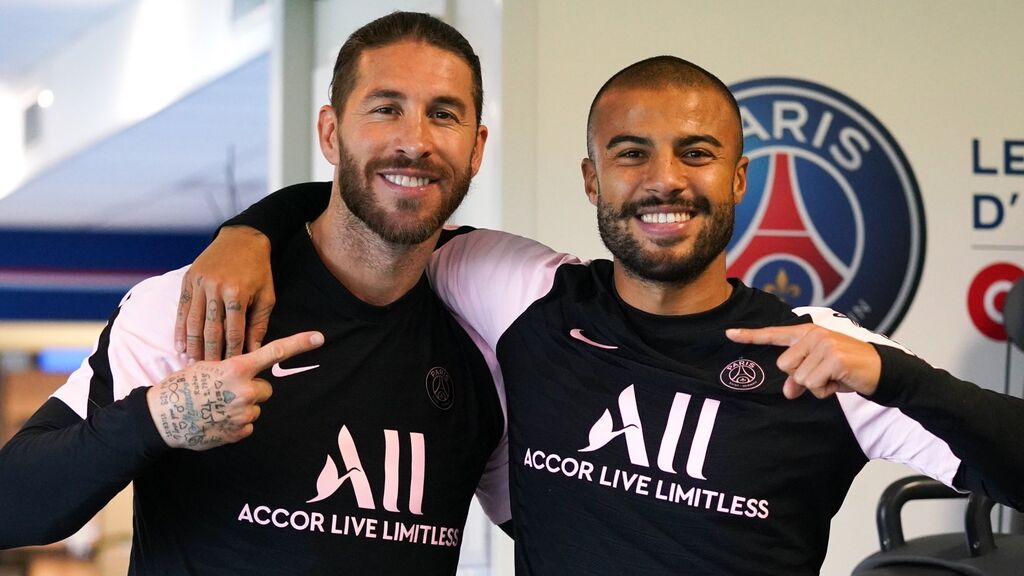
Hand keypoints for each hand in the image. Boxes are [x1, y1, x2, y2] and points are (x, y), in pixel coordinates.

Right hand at [148, 331, 323, 449]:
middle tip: (226, 392)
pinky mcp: (240, 432)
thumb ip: (233, 367)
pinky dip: (236, 424)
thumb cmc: (182, 387)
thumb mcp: (206, 366)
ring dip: (242, 408)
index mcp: (237, 368)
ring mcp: (244, 413)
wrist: (162, 417)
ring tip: (216, 407)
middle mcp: (245, 390)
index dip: (299, 344)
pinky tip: (216, 420)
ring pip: (255, 407)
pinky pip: (248, 426)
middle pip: (266, 388)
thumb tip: (247, 370)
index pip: (274, 352)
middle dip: (251, 390)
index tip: (319, 337)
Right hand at [175, 226, 276, 361]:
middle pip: (211, 330)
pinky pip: (181, 309)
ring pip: (193, 322)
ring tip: (194, 365)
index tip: (231, 370)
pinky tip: (180, 346)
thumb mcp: (266, 296)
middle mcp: (215, 289)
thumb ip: (259, 324)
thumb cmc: (259, 270)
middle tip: (210, 375)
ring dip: (193, 346)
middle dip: (210, 354)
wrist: (242, 239)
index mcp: (238, 293)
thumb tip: (254, 352)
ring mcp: (199, 284)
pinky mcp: (188, 280)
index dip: (232, 353)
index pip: (233, 331)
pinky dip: (180, 329)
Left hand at [725, 325, 881, 399]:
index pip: (773, 334)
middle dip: (802, 377)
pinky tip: (840, 381)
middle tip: (825, 373)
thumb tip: (787, 392)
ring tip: (835, 376)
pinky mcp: (833, 358)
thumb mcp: (820, 372)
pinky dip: (826, 390)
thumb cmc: (847, 369)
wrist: (881, 370)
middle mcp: (813, 334)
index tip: (728, 333)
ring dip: (817, 385)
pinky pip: (814, 385)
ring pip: (799, 378)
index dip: (749, 336)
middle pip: (785, 366)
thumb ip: (799, 378)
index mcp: (807, 333)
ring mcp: (823, 344)